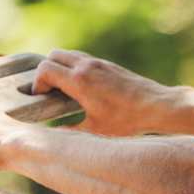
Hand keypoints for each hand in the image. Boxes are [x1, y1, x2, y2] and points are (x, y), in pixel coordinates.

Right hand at [32, 49, 193, 136]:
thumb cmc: (126, 120)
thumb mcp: (95, 131)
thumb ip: (70, 133)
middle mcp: (86, 66)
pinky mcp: (108, 64)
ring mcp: (98, 63)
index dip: (37, 83)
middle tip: (49, 92)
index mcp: (79, 81)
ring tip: (63, 90)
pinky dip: (74, 67)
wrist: (156, 106)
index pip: (45, 69)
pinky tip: (82, 88)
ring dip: (60, 67)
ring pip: (68, 54)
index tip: (41, 98)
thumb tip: (53, 139)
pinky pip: (82, 58)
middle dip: (45, 72)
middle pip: (53, 56)